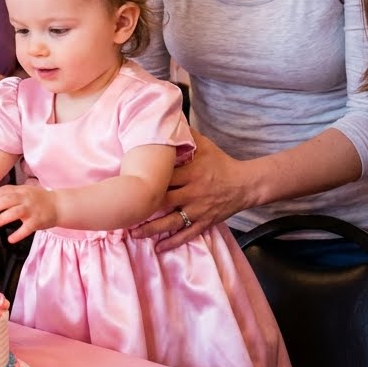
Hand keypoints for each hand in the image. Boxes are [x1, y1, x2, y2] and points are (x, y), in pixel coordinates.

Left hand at [0, 184, 57, 243]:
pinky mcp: (38, 221)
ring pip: (15, 213)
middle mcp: (26, 199)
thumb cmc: (39, 199)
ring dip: (2, 218)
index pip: (4, 192)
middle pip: (8, 200)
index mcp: (21, 191)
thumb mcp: (23, 192)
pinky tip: (10, 239)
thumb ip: (6, 191)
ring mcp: (32, 210)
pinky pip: (27, 228)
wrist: (60, 205)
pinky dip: (18, 234)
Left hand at [130, 130, 252, 250]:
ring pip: (172, 222)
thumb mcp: (205, 146)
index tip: (126, 183)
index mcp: (192, 172)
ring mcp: (199, 209)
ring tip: (134, 234)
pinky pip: (187, 234)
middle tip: (122, 211)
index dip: (147, 180)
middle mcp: (194, 192)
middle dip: (144, 207)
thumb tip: (167, 118)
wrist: (245, 184)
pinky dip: (173, 242)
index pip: (165, 177)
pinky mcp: (205, 222)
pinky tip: (158, 248)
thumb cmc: (221, 163)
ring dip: (152, 229)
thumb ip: (186, 136)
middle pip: (164, 201)